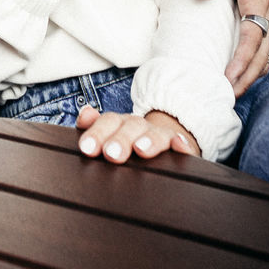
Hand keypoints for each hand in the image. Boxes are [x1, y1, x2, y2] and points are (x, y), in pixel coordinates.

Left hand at [76, 104, 199, 161]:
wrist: (161, 139)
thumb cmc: (128, 141)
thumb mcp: (109, 135)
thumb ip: (94, 126)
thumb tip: (84, 115)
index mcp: (120, 123)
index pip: (108, 122)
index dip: (97, 133)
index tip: (87, 149)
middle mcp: (139, 126)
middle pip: (130, 126)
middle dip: (120, 139)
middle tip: (111, 154)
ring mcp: (160, 135)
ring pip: (155, 134)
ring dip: (149, 140)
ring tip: (141, 150)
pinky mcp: (180, 146)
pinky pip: (183, 143)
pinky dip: (182, 144)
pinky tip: (180, 148)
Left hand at [195, 0, 268, 96]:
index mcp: (258, 0)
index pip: (253, 37)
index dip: (242, 59)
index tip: (228, 77)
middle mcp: (268, 14)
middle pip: (262, 54)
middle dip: (246, 77)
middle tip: (225, 96)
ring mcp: (267, 21)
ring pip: (263, 56)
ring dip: (249, 76)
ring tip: (229, 94)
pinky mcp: (262, 24)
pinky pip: (260, 51)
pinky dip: (251, 67)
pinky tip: (236, 78)